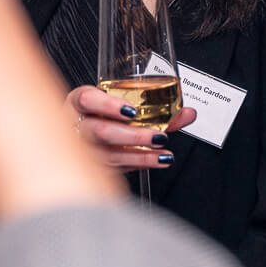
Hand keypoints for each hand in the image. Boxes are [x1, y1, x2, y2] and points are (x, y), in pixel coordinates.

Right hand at [66, 84, 197, 168]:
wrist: (84, 133)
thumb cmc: (105, 115)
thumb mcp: (126, 106)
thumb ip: (158, 109)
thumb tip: (188, 113)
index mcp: (80, 102)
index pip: (86, 99)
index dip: (108, 105)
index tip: (131, 111)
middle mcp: (77, 124)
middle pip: (99, 131)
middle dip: (133, 135)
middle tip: (158, 136)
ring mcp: (81, 148)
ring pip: (106, 154)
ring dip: (140, 154)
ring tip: (162, 153)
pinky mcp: (90, 165)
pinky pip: (113, 167)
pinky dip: (138, 164)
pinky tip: (155, 161)